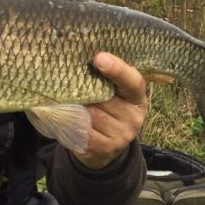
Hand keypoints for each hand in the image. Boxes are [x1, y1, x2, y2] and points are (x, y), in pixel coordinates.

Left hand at [75, 52, 147, 169]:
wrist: (102, 146)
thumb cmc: (103, 109)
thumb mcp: (109, 92)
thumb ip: (102, 78)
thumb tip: (77, 56)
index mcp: (136, 96)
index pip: (132, 81)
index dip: (117, 69)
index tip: (99, 58)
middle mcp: (134, 116)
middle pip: (105, 98)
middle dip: (85, 91)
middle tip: (68, 83)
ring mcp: (123, 135)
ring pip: (92, 114)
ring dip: (76, 108)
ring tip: (69, 103)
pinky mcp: (107, 148)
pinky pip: (85, 131)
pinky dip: (73, 124)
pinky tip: (68, 119)